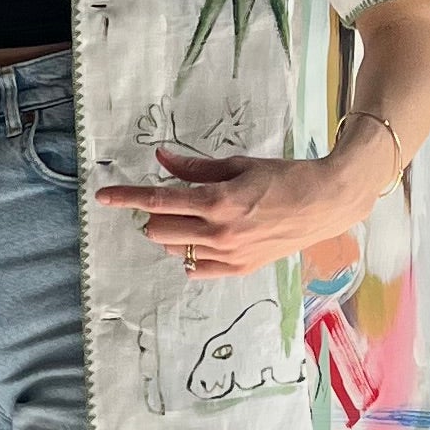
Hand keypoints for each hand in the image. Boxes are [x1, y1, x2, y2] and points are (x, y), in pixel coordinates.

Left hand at [93, 144, 392, 278]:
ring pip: (174, 249)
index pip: (158, 202)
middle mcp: (219, 233)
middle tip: (170, 201)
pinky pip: (195, 269)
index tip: (103, 197)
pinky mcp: (240, 269)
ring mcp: (229, 255)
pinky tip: (199, 242)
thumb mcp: (238, 165)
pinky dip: (188, 255)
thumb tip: (161, 159)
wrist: (326, 203)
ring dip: (170, 233)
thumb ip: (194, 167)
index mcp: (217, 202)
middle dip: (154, 214)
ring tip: (192, 218)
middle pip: (159, 230)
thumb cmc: (284, 177)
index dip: (126, 198)